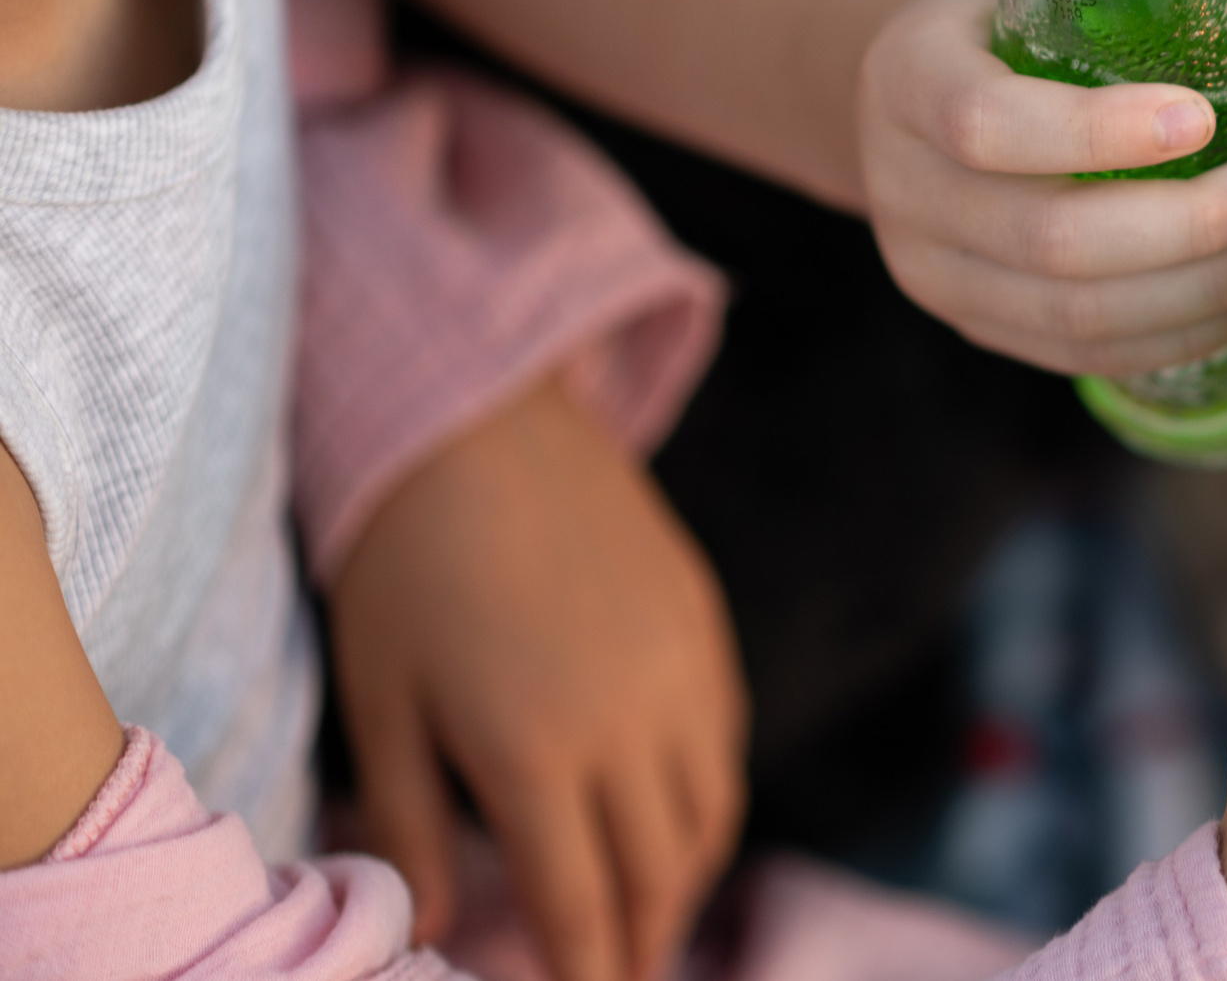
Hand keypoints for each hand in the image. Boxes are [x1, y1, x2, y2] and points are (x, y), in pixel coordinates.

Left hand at [329, 377, 746, 980]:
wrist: (480, 419)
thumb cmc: (404, 565)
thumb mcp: (383, 703)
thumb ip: (412, 824)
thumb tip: (438, 921)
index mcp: (537, 751)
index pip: (582, 903)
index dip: (586, 972)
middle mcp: (631, 720)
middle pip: (662, 873)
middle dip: (642, 944)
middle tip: (617, 975)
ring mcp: (682, 667)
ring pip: (711, 813)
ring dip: (685, 881)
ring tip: (649, 915)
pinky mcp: (705, 621)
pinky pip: (726, 740)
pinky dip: (707, 800)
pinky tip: (670, 816)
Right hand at [858, 0, 1226, 376]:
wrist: (908, 87)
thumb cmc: (1003, 0)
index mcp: (909, 76)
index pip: (987, 124)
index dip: (1097, 132)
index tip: (1204, 116)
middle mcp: (903, 186)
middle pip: (1049, 242)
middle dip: (1188, 229)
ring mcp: (934, 270)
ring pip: (1076, 318)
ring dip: (1201, 293)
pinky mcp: (976, 325)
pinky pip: (1084, 356)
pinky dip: (1180, 336)